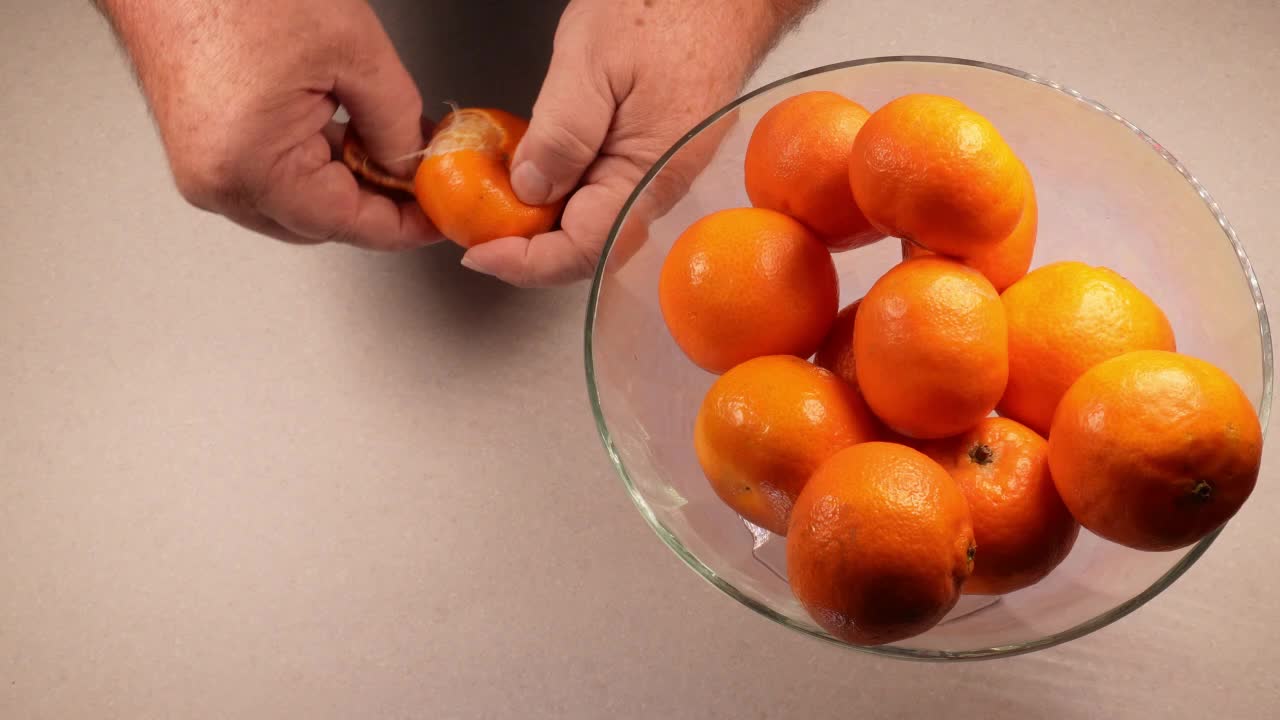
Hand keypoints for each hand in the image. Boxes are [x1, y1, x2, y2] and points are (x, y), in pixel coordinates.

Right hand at [95, 0, 437, 249]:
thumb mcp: (354, 51)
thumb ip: (396, 122)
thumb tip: (412, 166)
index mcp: (250, 167)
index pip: (346, 224)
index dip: (403, 225)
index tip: (439, 217)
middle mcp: (216, 181)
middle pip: (320, 223)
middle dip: (377, 203)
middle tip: (424, 177)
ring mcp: (202, 167)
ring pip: (298, 203)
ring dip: (347, 182)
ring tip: (388, 144)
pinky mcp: (202, 146)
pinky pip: (271, 176)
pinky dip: (315, 164)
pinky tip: (347, 133)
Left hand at [460, 0, 816, 286]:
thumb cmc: (663, 9)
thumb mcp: (591, 62)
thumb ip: (560, 134)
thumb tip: (530, 193)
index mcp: (650, 175)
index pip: (584, 251)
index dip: (526, 263)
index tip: (478, 253)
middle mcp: (662, 188)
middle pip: (589, 247)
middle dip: (528, 247)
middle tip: (476, 225)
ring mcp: (663, 175)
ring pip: (596, 223)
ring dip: (544, 221)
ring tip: (496, 200)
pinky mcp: (658, 158)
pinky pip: (607, 195)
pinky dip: (565, 195)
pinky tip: (537, 172)